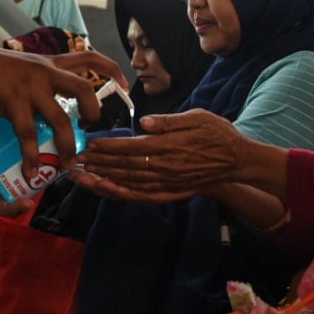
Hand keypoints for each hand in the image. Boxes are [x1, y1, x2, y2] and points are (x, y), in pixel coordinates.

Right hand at [0, 46, 125, 175]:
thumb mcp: (27, 67)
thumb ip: (44, 82)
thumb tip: (54, 107)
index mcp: (52, 64)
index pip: (91, 58)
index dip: (113, 70)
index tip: (126, 85)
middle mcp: (47, 73)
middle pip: (85, 89)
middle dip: (94, 113)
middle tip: (89, 128)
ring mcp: (31, 87)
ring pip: (61, 119)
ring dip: (67, 145)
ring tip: (67, 163)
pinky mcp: (13, 102)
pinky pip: (29, 135)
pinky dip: (32, 156)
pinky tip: (32, 170)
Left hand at [70, 111, 245, 201]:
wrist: (236, 161)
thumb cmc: (217, 134)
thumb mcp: (197, 117)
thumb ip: (169, 121)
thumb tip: (144, 121)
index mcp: (170, 146)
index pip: (131, 147)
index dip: (108, 147)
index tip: (89, 144)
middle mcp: (166, 167)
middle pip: (125, 167)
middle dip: (98, 164)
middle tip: (76, 160)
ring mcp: (167, 183)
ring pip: (129, 183)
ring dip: (104, 180)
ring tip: (82, 177)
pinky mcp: (170, 192)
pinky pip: (142, 196)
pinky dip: (122, 194)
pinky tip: (107, 191)